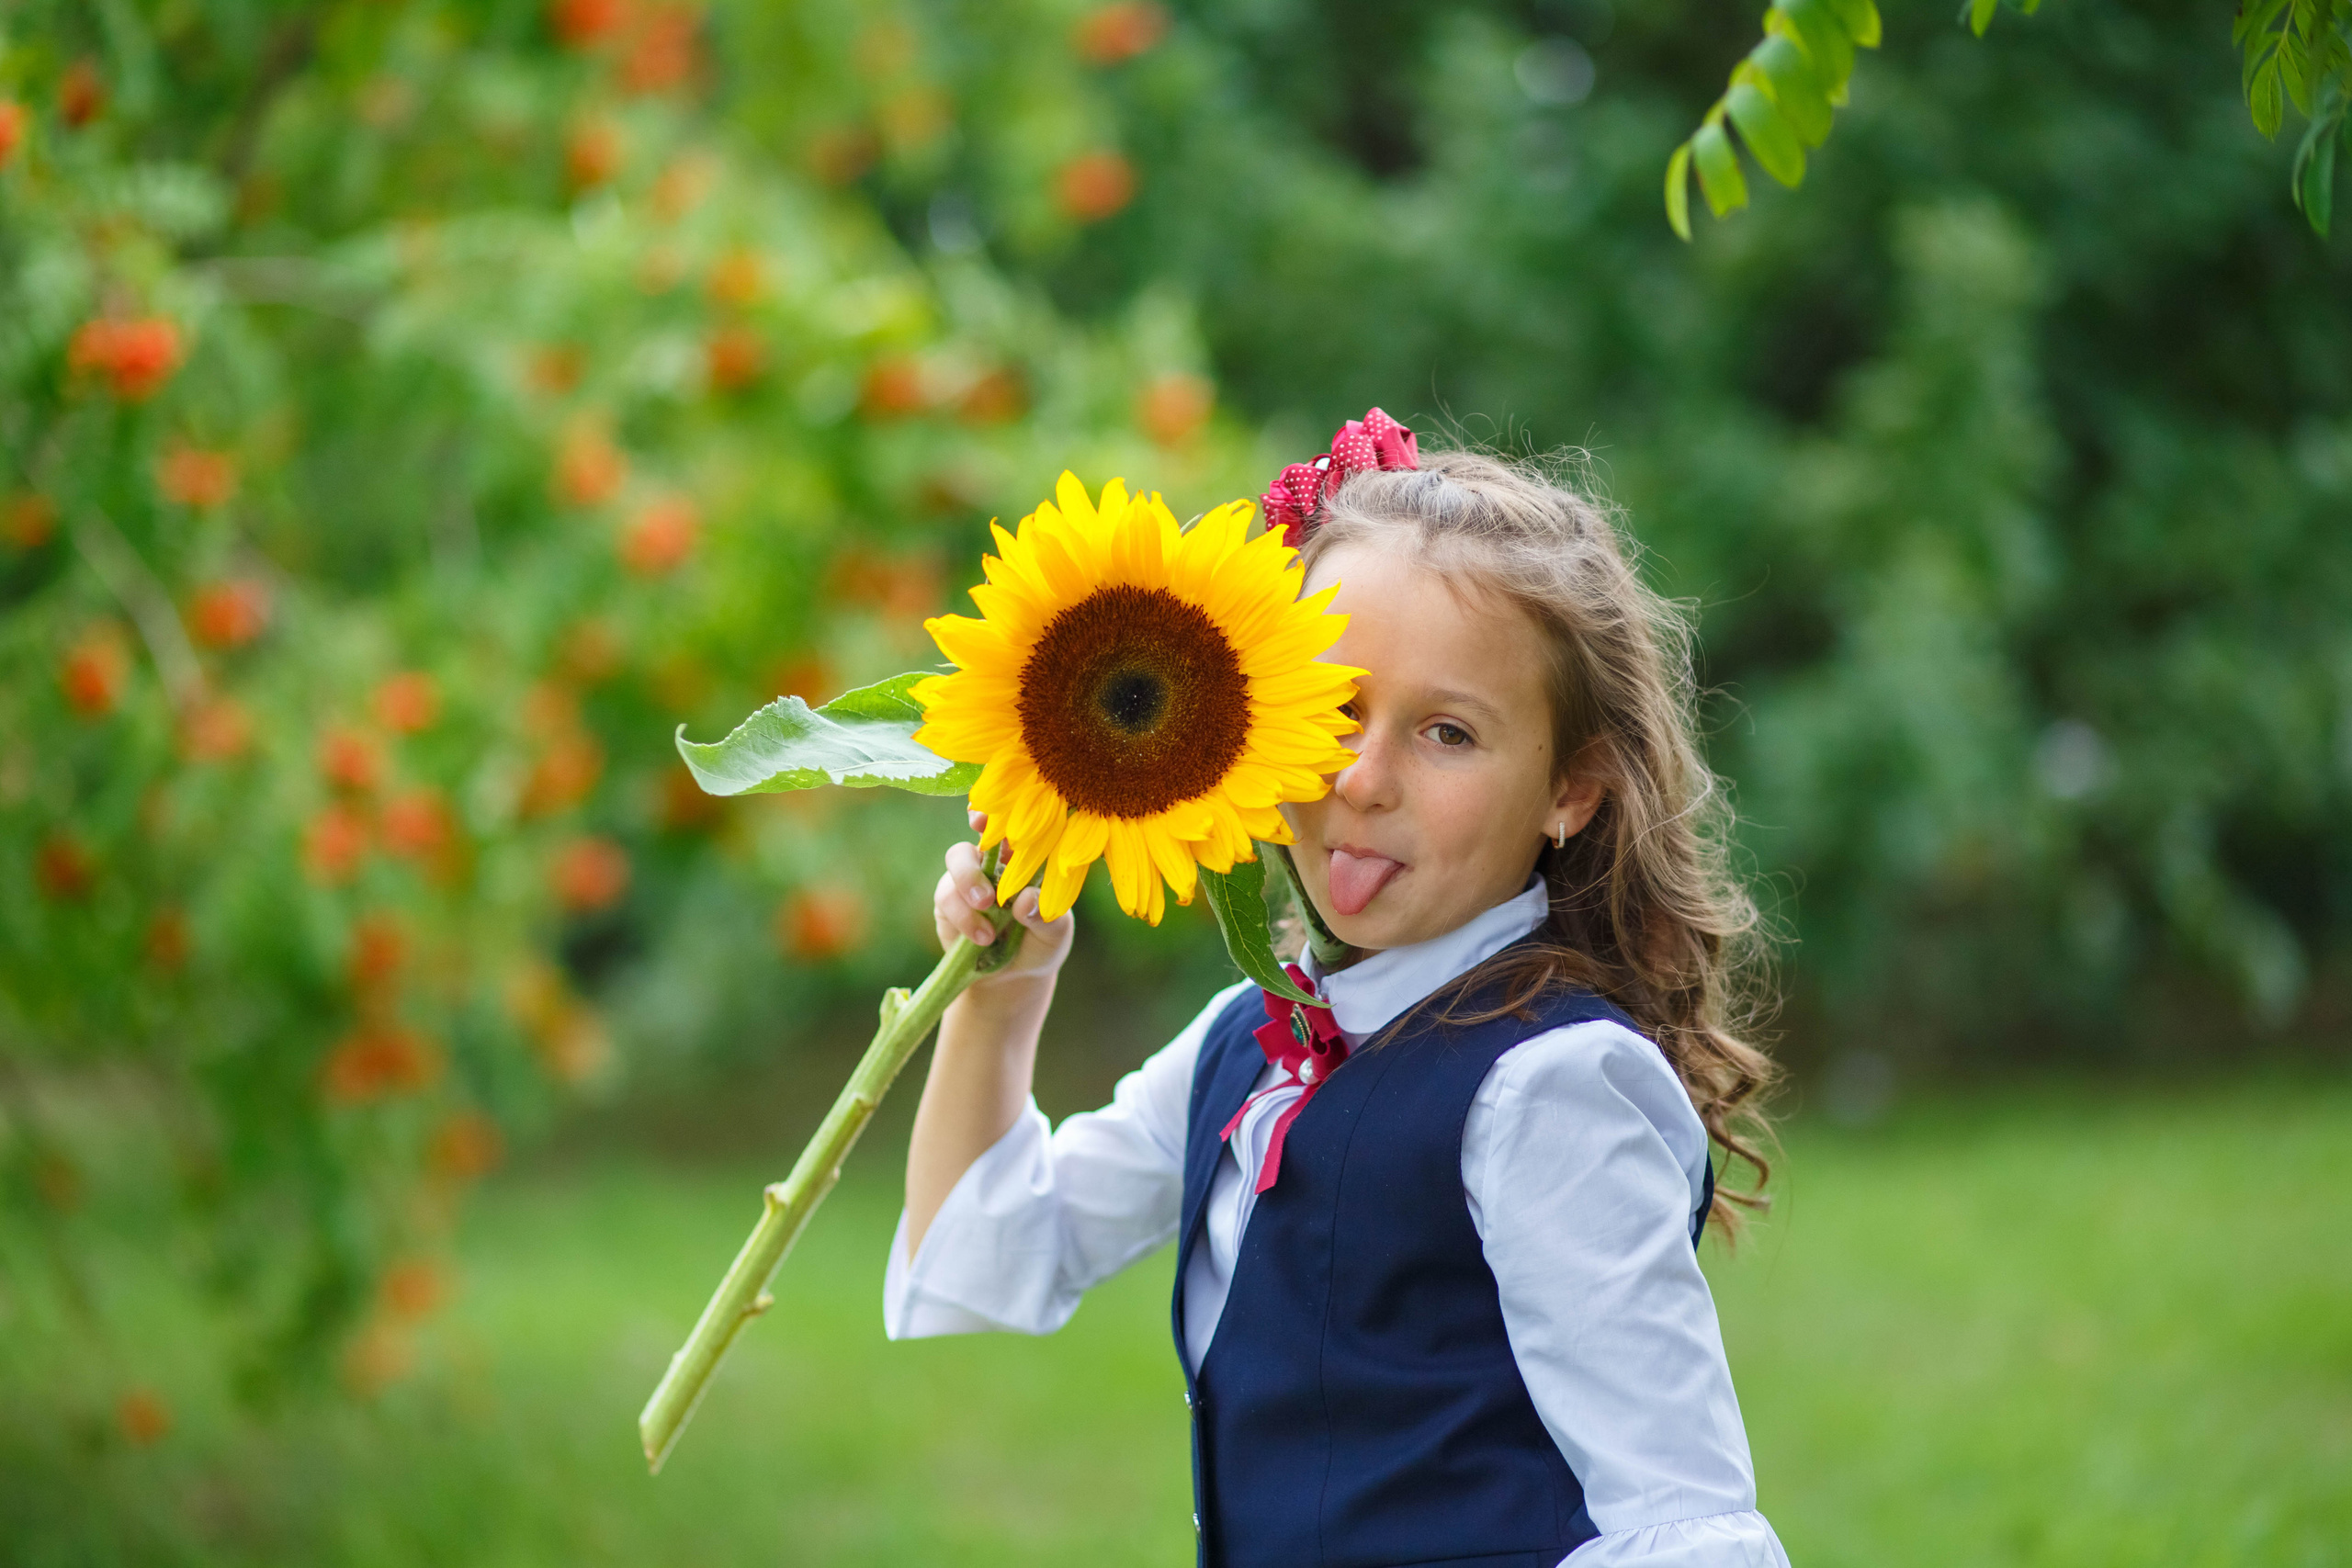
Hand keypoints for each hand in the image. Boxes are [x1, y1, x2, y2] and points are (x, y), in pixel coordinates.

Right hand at [933, 810, 1073, 988]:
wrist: (1015, 978)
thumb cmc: (1041, 944)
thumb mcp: (1055, 933)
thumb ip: (1045, 917)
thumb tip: (1025, 901)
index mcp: (1023, 857)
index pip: (1007, 826)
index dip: (992, 816)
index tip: (981, 819)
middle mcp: (991, 863)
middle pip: (972, 844)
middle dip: (972, 864)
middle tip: (987, 898)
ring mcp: (967, 881)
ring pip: (955, 865)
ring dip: (968, 893)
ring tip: (988, 932)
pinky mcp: (948, 903)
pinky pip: (947, 898)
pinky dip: (963, 919)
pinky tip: (982, 938)